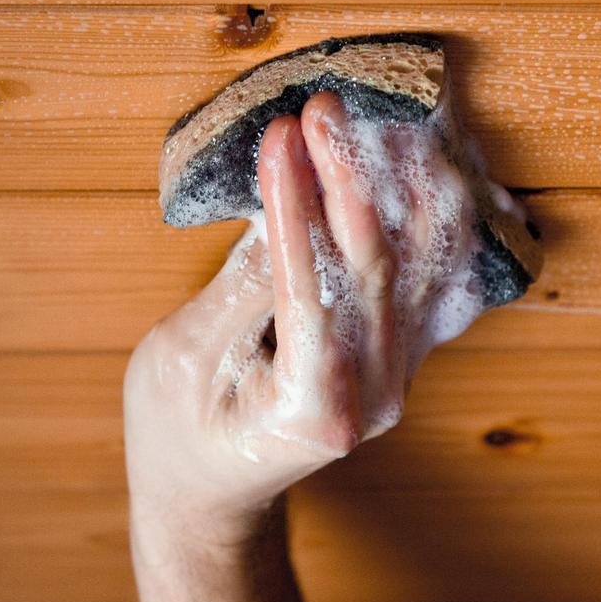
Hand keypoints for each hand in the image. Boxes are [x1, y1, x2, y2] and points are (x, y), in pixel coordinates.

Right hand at [124, 90, 437, 542]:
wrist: (210, 494)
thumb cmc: (179, 431)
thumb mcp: (182, 359)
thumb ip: (240, 288)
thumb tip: (284, 205)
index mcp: (310, 409)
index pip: (311, 287)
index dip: (297, 205)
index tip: (283, 134)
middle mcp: (373, 399)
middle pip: (374, 268)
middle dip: (347, 177)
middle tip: (324, 107)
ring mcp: (397, 379)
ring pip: (415, 265)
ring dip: (395, 184)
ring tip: (374, 115)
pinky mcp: (401, 356)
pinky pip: (421, 274)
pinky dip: (412, 213)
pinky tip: (403, 158)